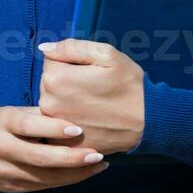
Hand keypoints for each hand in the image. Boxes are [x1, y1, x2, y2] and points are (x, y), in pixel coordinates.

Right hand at [0, 105, 109, 192]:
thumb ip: (40, 114)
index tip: (79, 129)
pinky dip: (64, 181)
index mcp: (3, 122)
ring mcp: (3, 172)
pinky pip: (41, 187)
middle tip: (97, 154)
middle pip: (39, 157)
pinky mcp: (9, 188)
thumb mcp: (14, 111)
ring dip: (74, 174)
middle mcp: (1, 148)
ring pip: (43, 178)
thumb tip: (74, 111)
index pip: (30, 126)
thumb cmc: (0, 122)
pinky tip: (82, 174)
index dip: (54, 128)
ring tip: (98, 165)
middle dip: (71, 158)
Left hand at [38, 38, 144, 155]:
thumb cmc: (128, 84)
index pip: (50, 61)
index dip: (70, 62)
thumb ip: (71, 47)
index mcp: (57, 79)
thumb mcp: (106, 54)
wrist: (148, 121)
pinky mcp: (64, 145)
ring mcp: (56, 128)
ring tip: (92, 104)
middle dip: (66, 81)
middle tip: (92, 87)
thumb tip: (45, 48)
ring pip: (52, 104)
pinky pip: (58, 126)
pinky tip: (89, 120)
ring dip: (66, 101)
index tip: (88, 70)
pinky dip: (70, 121)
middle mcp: (49, 104)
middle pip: (48, 83)